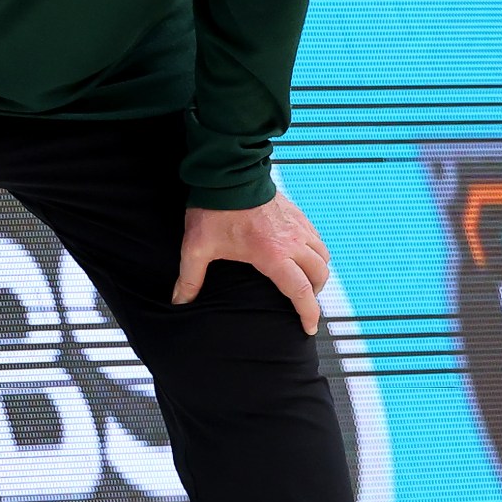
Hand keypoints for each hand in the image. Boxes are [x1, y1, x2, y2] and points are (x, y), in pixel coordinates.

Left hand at [174, 193, 331, 335]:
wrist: (228, 173)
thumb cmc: (214, 210)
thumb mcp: (197, 248)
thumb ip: (190, 278)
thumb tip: (179, 301)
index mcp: (272, 256)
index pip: (300, 292)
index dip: (308, 314)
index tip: (309, 328)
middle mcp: (292, 242)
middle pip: (319, 274)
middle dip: (315, 293)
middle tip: (302, 303)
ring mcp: (297, 226)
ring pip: (323, 255)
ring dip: (317, 271)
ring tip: (303, 280)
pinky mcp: (296, 213)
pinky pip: (316, 237)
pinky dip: (314, 251)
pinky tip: (299, 254)